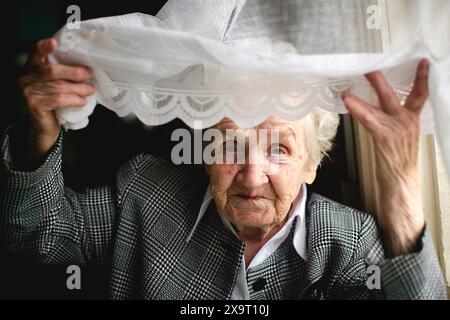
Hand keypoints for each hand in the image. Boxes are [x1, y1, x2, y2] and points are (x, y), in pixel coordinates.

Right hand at [18, 38, 94, 164]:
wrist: (45, 125)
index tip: (54, 42)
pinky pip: (58, 100)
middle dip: (75, 73)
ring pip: (59, 86)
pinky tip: (82, 101)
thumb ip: (64, 74)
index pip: (35, 52)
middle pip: (52, 70)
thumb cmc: (54, 101)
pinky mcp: (35, 105)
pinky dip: (73, 100)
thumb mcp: (57, 84)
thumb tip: (88, 68)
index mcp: (32, 67)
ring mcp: (29, 92)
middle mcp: (27, 77)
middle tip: (89, 75)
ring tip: (90, 90)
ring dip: (79, 88)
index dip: (44, 47)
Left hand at [341, 59, 428, 256]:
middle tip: (370, 64)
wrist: (402, 185)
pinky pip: (368, 118)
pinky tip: (347, 100)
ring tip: (348, 83)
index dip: (422, 78)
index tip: (422, 62)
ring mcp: (397, 128)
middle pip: (394, 94)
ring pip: (378, 104)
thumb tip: (381, 113)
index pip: (420, 95)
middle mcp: (407, 121)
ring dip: (363, 91)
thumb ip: (396, 124)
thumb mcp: (402, 140)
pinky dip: (357, 108)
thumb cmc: (399, 164)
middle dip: (381, 78)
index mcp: (413, 121)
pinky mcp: (384, 137)